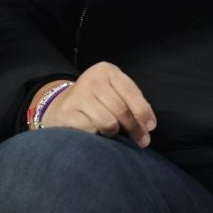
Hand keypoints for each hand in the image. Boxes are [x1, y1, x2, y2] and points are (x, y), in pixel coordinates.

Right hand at [30, 62, 155, 146]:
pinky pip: (92, 130)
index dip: (143, 112)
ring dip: (114, 133)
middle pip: (121, 110)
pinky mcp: (67, 112)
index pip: (131, 92)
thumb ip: (131, 104)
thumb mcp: (114, 93)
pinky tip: (94, 132)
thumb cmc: (96, 102)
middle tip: (141, 141)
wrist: (61, 106)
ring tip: (112, 133)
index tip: (150, 127)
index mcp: (107, 71)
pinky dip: (97, 135)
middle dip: (134, 129)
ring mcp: (78, 95)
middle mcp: (92, 80)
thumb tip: (148, 126)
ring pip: (109, 123)